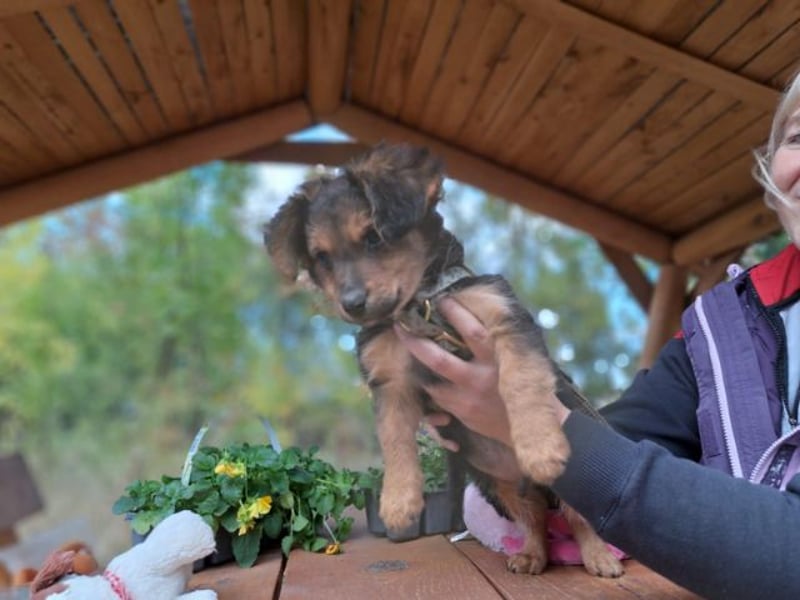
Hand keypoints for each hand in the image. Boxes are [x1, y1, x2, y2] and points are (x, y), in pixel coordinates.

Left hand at [394, 296, 512, 446]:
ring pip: (430, 380)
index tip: (442, 299)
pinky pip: (435, 396)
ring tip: (406, 346)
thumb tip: (467, 309)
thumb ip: (490, 342)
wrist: (525, 422)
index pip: (474, 333)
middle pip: (439, 360)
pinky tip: (420, 371)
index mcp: (497, 360)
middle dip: (416, 343)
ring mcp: (468, 398)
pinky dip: (427, 382)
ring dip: (416, 364)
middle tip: (399, 325)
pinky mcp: (461, 412)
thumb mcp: (510, 358)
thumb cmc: (513, 380)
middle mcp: (481, 379)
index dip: (457, 314)